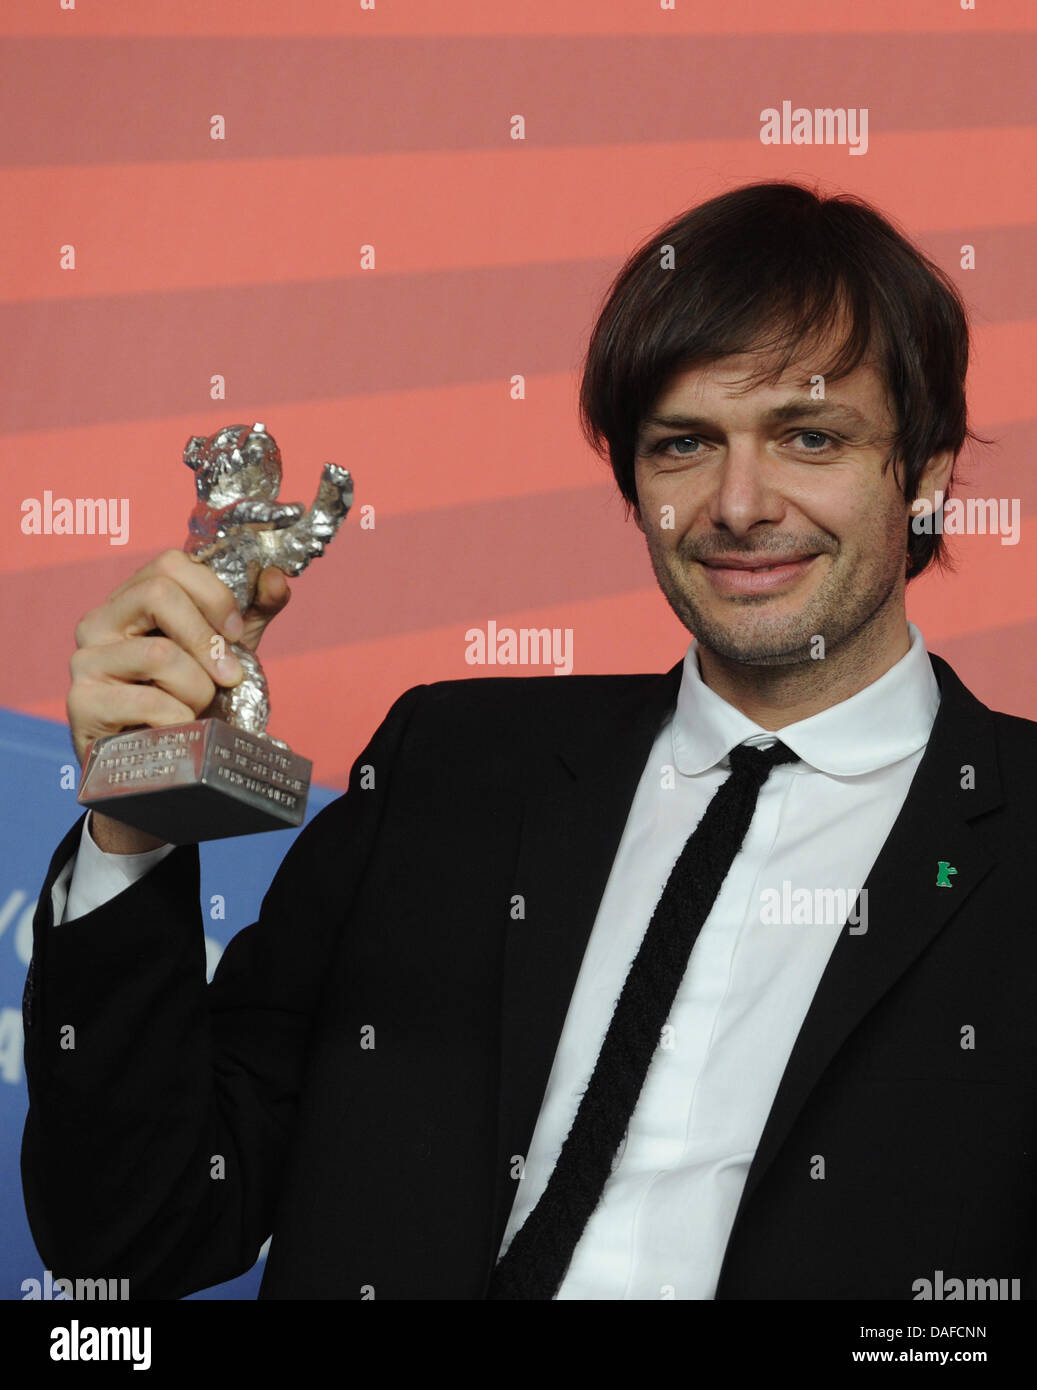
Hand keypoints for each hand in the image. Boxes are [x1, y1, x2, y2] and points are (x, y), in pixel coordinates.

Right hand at [68, 549, 290, 852]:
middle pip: (157, 593)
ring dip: (197, 689)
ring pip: (159, 653)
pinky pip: (149, 702)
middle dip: (208, 639)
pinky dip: (181, 720)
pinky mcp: (82, 704)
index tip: (236, 632)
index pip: (170, 563)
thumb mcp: (229, 652)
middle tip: (230, 677)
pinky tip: (180, 731)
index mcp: (133, 602)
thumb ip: (253, 613)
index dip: (214, 593)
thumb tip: (277, 577)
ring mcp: (85, 662)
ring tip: (196, 710)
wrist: (168, 770)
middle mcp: (100, 622)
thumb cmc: (193, 703)